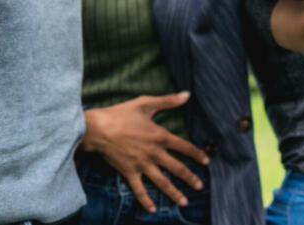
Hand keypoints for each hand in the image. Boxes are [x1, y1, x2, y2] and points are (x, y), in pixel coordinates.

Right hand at [82, 93, 208, 212]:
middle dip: (190, 178)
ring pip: (161, 182)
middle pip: (176, 168)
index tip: (206, 161)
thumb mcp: (146, 103)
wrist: (97, 128)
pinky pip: (139, 189)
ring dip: (174, 193)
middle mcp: (154, 153)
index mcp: (160, 136)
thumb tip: (187, 94)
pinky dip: (146, 200)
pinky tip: (153, 209)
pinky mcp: (128, 172)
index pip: (184, 147)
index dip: (197, 154)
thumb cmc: (121, 114)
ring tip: (184, 202)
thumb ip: (168, 101)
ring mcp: (141, 164)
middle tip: (200, 187)